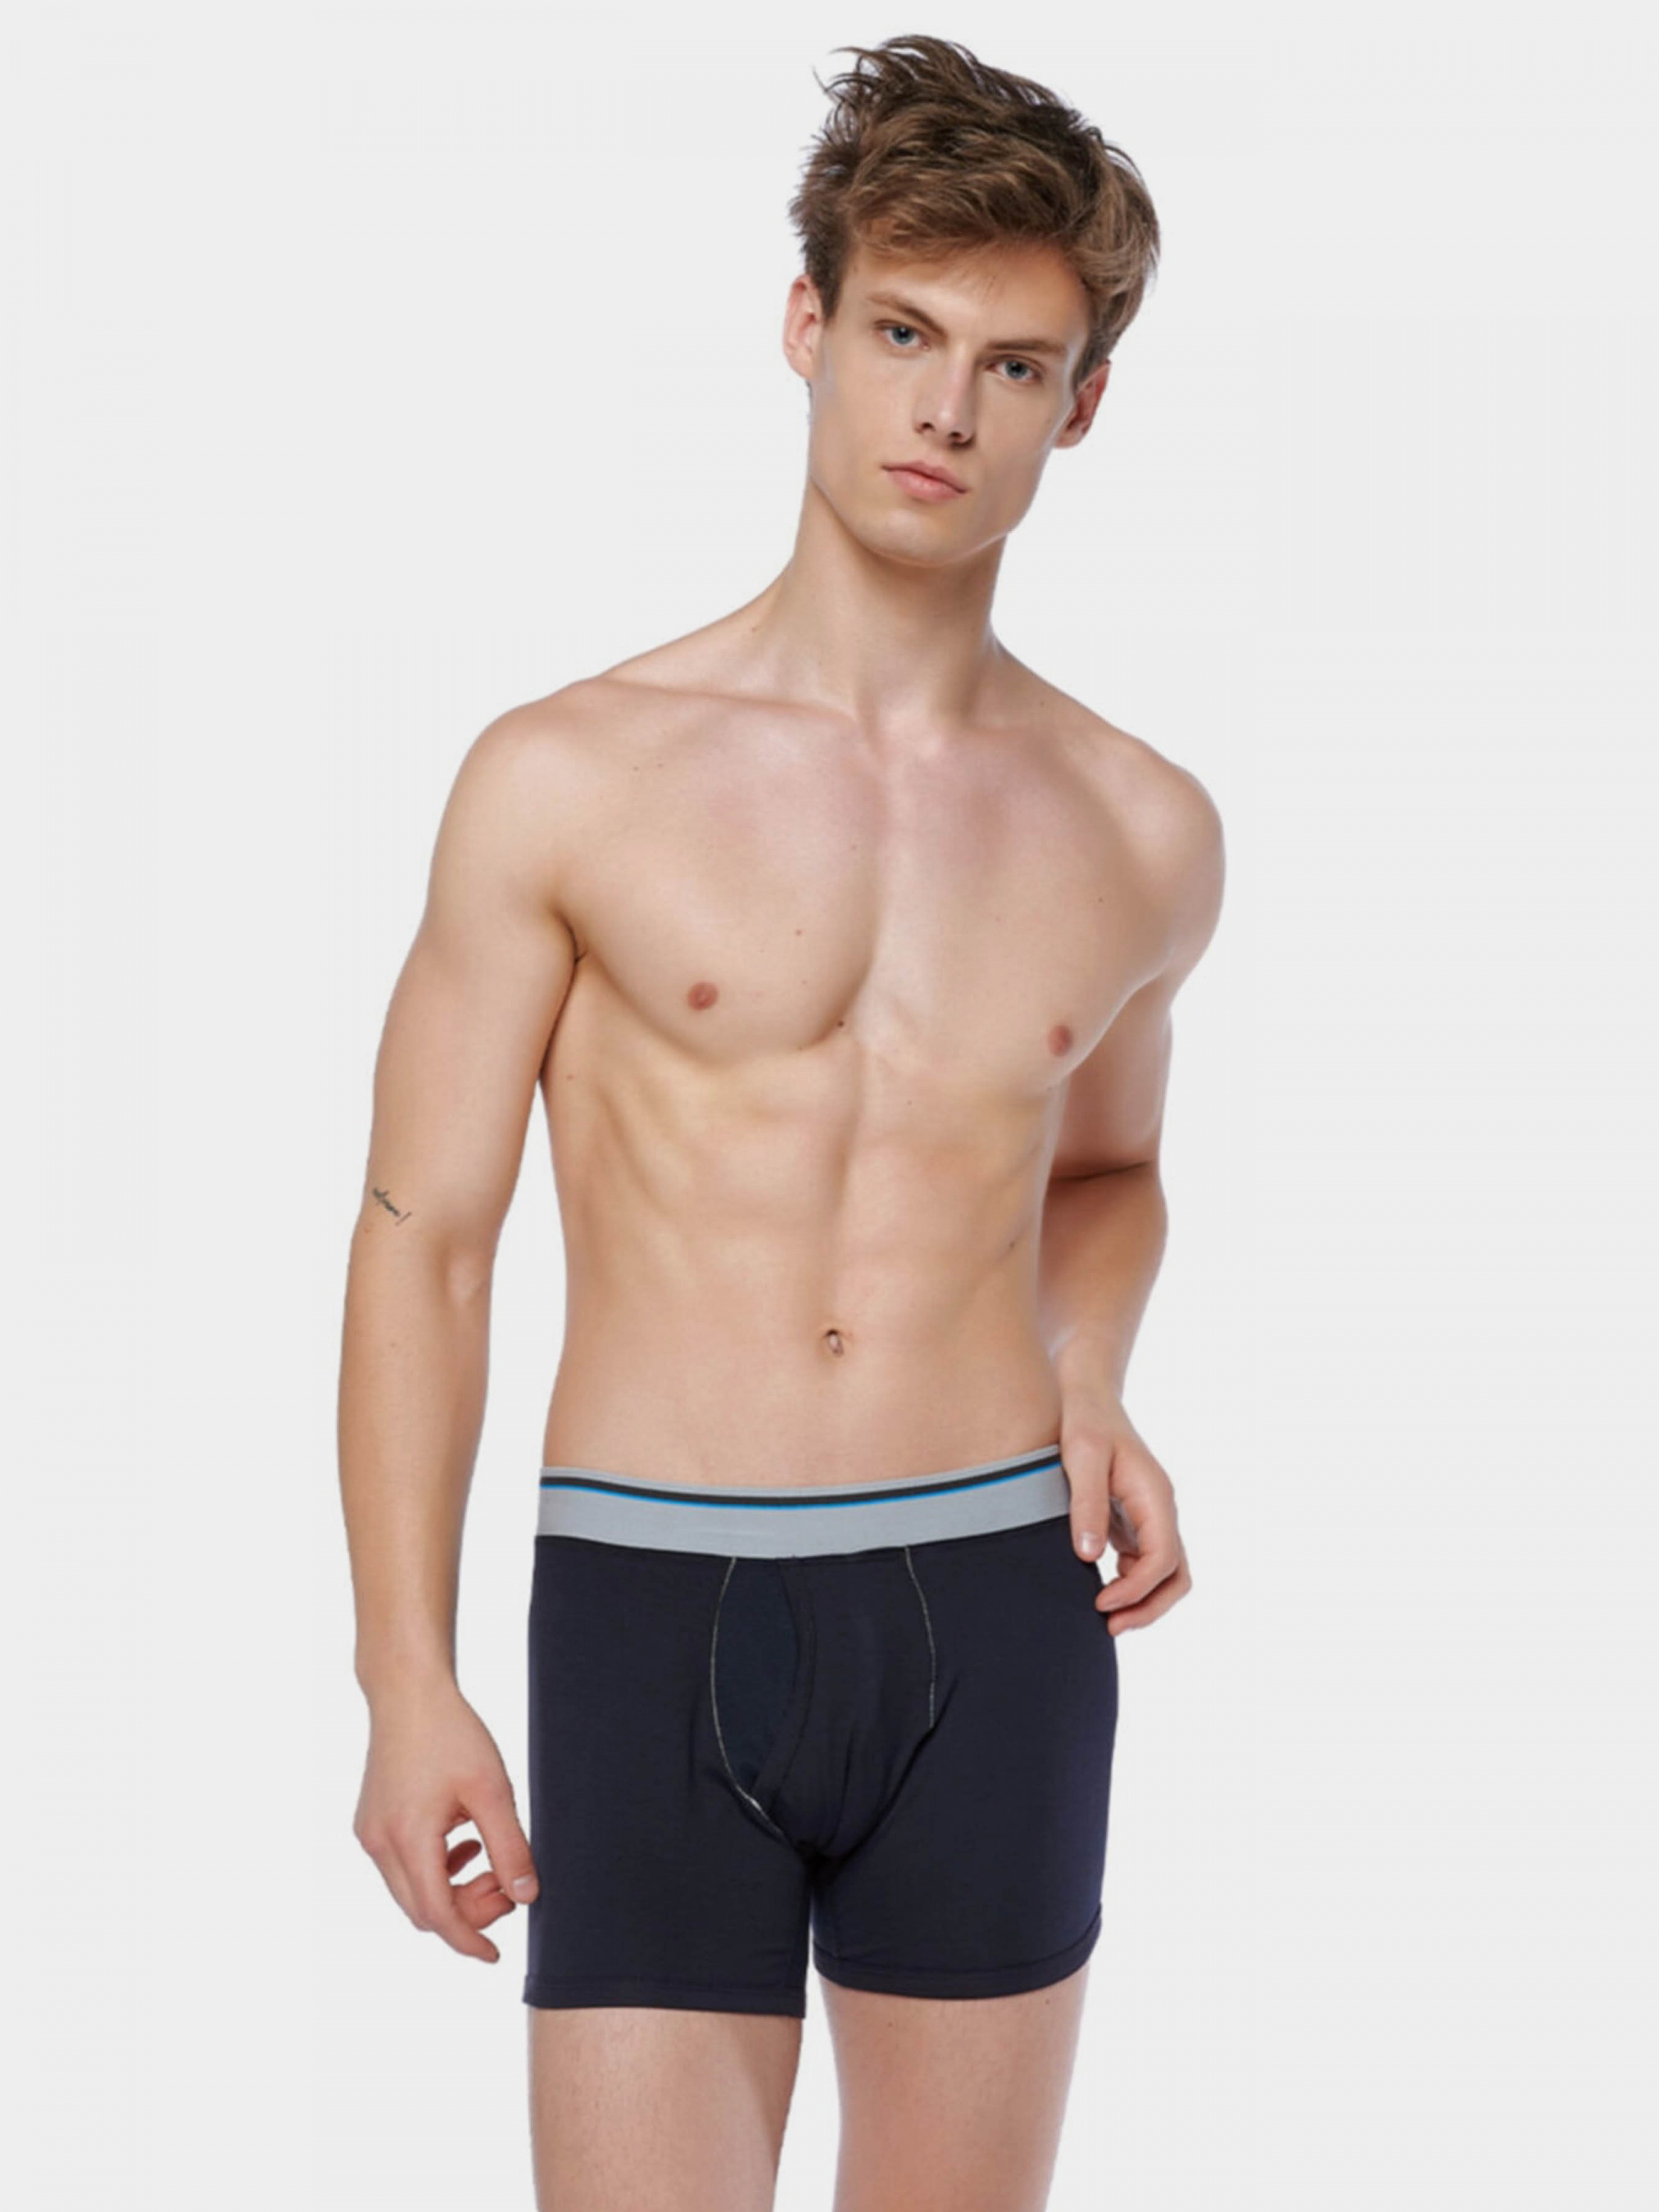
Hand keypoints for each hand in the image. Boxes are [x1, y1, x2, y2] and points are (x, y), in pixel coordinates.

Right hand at [352, 1679, 537, 1961]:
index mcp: (407, 1838)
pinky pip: (401, 1866)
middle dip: (466, 1911)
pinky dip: (434, 1869)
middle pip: (422, 1909)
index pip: (437, 1915)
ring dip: (451, 1889)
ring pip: (410, 1890)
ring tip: (488, 1858)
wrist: (408, 1692)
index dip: (468, 1940)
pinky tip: (464, 1842)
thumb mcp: (491, 1790)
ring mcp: (369, 1833)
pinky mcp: (370, 1822)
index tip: (495, 1954)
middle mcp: (378, 1843)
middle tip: (506, 1886)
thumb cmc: (452, 1733)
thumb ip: (510, 1847)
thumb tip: (526, 1897)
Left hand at [1059, 1390, 1191, 1634]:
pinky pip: (1145, 1562)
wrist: (1087, 1395)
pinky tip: (1100, 1585)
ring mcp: (1149, 1516)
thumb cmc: (1084, 1421)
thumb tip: (1087, 1556)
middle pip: (1176, 1575)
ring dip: (1143, 1600)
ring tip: (1104, 1616)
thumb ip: (1087, 1505)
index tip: (1101, 1604)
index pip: (1163, 1558)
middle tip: (1109, 1626)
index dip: (1137, 1589)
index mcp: (1155, 1496)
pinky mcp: (1133, 1519)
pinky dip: (1131, 1583)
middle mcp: (1160, 1509)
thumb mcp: (1082, 1457)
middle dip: (1149, 1607)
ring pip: (1165, 1572)